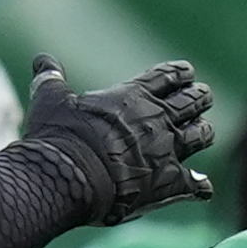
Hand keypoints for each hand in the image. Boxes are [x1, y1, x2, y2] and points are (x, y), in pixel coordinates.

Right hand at [27, 55, 216, 223]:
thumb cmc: (58, 137)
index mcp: (133, 96)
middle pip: (192, 102)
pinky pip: (197, 184)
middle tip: (203, 96)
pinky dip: (201, 186)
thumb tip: (42, 61)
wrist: (68, 178)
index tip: (188, 72)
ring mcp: (168, 151)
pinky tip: (202, 187)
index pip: (167, 76)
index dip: (179, 73)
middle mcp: (157, 120)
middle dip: (199, 97)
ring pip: (201, 136)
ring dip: (203, 131)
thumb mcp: (51, 100)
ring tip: (204, 130)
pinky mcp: (170, 183)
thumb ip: (52, 78)